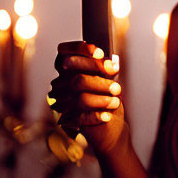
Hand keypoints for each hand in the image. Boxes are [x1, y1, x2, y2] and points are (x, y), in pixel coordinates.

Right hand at [50, 41, 123, 155]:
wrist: (108, 128)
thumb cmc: (107, 97)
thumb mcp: (108, 80)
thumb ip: (107, 69)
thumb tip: (111, 63)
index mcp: (68, 69)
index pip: (63, 52)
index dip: (79, 49)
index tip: (101, 53)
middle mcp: (60, 84)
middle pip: (76, 77)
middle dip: (99, 79)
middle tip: (117, 87)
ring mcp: (61, 102)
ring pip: (80, 98)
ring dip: (102, 99)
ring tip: (116, 101)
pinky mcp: (67, 120)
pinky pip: (79, 117)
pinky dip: (95, 116)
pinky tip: (108, 116)